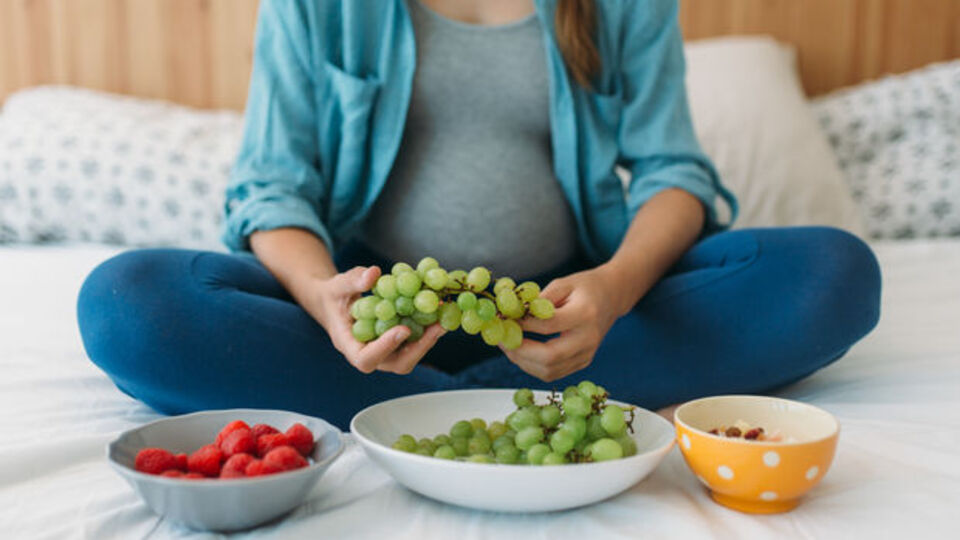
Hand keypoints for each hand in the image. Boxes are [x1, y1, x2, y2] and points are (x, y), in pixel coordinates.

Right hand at [302, 266, 444, 374]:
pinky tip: (440, 312)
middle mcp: (369, 353)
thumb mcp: (338, 285)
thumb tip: (374, 274)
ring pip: (409, 356)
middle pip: (396, 364)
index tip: (402, 329)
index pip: (365, 359)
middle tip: (438, 327)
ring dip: (428, 340)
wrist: (335, 302)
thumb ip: (353, 281)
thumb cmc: (334, 295)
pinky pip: (414, 343)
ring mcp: (385, 351)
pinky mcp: (396, 343)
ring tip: (444, 319)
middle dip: (419, 347)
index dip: (385, 348)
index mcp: (349, 345)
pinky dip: (427, 330)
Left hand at [500, 266, 624, 381]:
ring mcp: (587, 355)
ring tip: (507, 345)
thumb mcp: (563, 283)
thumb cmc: (585, 288)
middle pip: (550, 357)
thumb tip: (513, 313)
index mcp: (585, 314)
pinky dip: (532, 366)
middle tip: (501, 339)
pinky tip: (521, 352)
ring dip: (522, 361)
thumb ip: (539, 299)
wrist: (611, 298)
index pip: (549, 325)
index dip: (523, 324)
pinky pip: (553, 373)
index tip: (504, 318)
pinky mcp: (582, 363)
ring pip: (549, 371)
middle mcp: (588, 339)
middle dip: (520, 350)